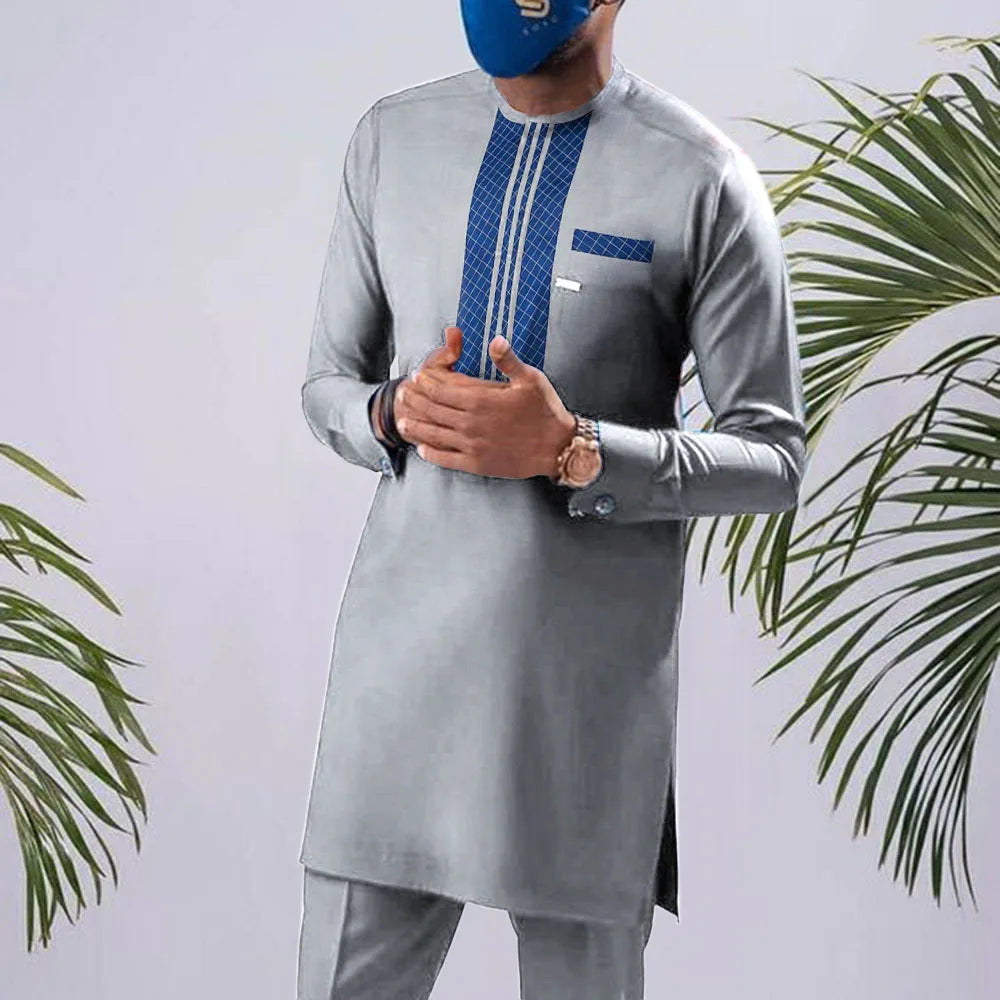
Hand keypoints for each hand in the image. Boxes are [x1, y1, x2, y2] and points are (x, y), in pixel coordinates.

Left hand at [394, 327, 575, 479]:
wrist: (557, 447)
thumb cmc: (546, 411)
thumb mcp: (530, 379)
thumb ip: (508, 360)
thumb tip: (495, 341)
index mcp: (481, 400)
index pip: (443, 389)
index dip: (427, 382)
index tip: (417, 376)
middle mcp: (471, 423)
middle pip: (433, 410)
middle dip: (415, 401)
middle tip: (403, 396)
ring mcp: (472, 445)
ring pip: (435, 434)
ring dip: (416, 426)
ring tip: (403, 421)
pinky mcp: (477, 463)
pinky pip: (446, 459)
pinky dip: (431, 453)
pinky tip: (422, 448)